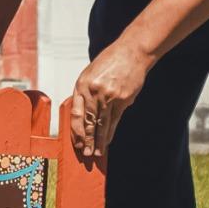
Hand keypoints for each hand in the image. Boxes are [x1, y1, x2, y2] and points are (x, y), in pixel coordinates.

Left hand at [70, 38, 152, 163]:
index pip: (77, 114)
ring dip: (99, 140)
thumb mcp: (90, 74)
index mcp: (82, 85)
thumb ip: (85, 92)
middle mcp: (95, 92)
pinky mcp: (124, 100)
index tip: (76, 142)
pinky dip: (110, 132)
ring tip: (96, 153)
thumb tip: (83, 115)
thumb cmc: (108, 62)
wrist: (132, 53)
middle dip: (87, 140)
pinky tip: (107, 141)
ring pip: (103, 124)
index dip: (76, 131)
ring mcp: (110, 96)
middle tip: (86, 154)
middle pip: (90, 122)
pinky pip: (115, 120)